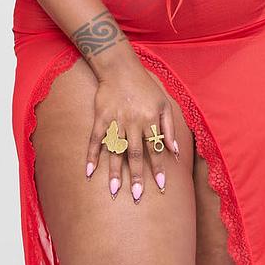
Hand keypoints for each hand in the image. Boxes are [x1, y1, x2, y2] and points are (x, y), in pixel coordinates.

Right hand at [85, 48, 179, 202]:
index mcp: (150, 120)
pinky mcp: (100, 118)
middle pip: (135, 154)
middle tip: (136, 197)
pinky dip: (91, 155)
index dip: (159, 168)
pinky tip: (88, 172)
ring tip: (113, 191)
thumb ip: (169, 128)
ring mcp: (115, 121)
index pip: (156, 149)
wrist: (120, 68)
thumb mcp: (164, 104)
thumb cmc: (145, 87)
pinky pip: (95, 139)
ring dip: (114, 171)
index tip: (161, 186)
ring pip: (115, 150)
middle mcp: (133, 123)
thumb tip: (175, 152)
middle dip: (136, 176)